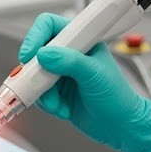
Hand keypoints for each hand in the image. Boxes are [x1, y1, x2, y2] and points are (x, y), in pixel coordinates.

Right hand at [21, 13, 150, 151]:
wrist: (119, 125)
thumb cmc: (117, 96)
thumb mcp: (95, 74)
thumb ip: (70, 62)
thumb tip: (44, 54)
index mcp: (81, 40)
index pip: (50, 26)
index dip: (36, 36)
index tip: (30, 54)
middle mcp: (68, 54)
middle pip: (36, 52)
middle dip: (35, 71)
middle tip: (37, 83)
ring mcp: (60, 73)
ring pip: (34, 76)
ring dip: (43, 93)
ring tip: (58, 104)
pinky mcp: (56, 92)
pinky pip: (38, 93)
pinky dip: (46, 103)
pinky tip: (62, 110)